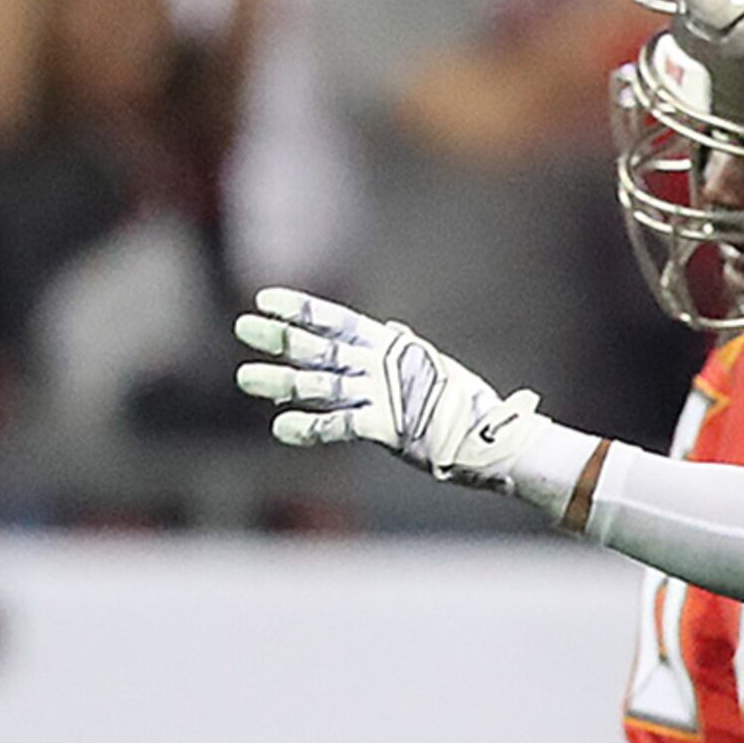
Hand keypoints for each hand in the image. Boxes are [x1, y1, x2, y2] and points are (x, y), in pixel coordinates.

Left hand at [233, 287, 590, 506]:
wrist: (499, 443)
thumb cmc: (470, 410)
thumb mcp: (436, 370)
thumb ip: (406, 351)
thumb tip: (391, 330)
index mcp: (394, 349)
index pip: (338, 321)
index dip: (302, 309)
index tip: (266, 299)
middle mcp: (384, 367)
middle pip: (320, 349)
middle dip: (280, 338)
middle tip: (244, 328)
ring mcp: (385, 397)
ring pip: (321, 385)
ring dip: (282, 382)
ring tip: (247, 379)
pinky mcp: (389, 429)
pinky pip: (340, 427)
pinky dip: (311, 428)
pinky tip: (283, 429)